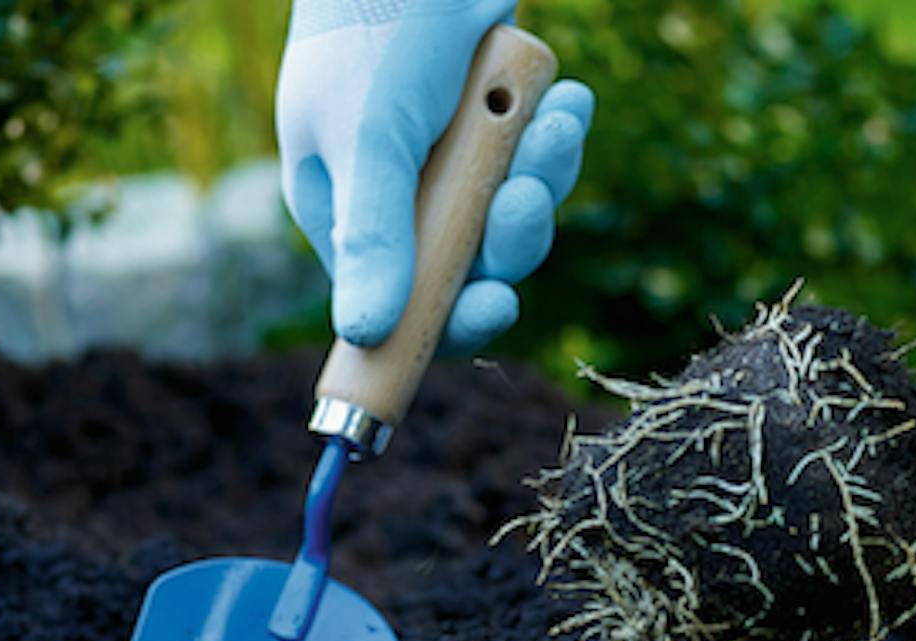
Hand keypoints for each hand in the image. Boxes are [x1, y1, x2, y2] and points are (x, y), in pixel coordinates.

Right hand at [276, 0, 592, 356]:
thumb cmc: (374, 27)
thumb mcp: (369, 139)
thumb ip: (373, 237)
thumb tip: (364, 334)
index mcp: (347, 214)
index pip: (400, 306)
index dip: (449, 319)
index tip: (496, 305)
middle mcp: (400, 198)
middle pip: (474, 268)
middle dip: (512, 233)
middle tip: (527, 193)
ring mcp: (452, 161)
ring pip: (516, 213)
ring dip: (544, 173)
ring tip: (557, 120)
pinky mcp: (498, 124)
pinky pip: (540, 160)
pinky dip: (558, 132)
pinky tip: (568, 99)